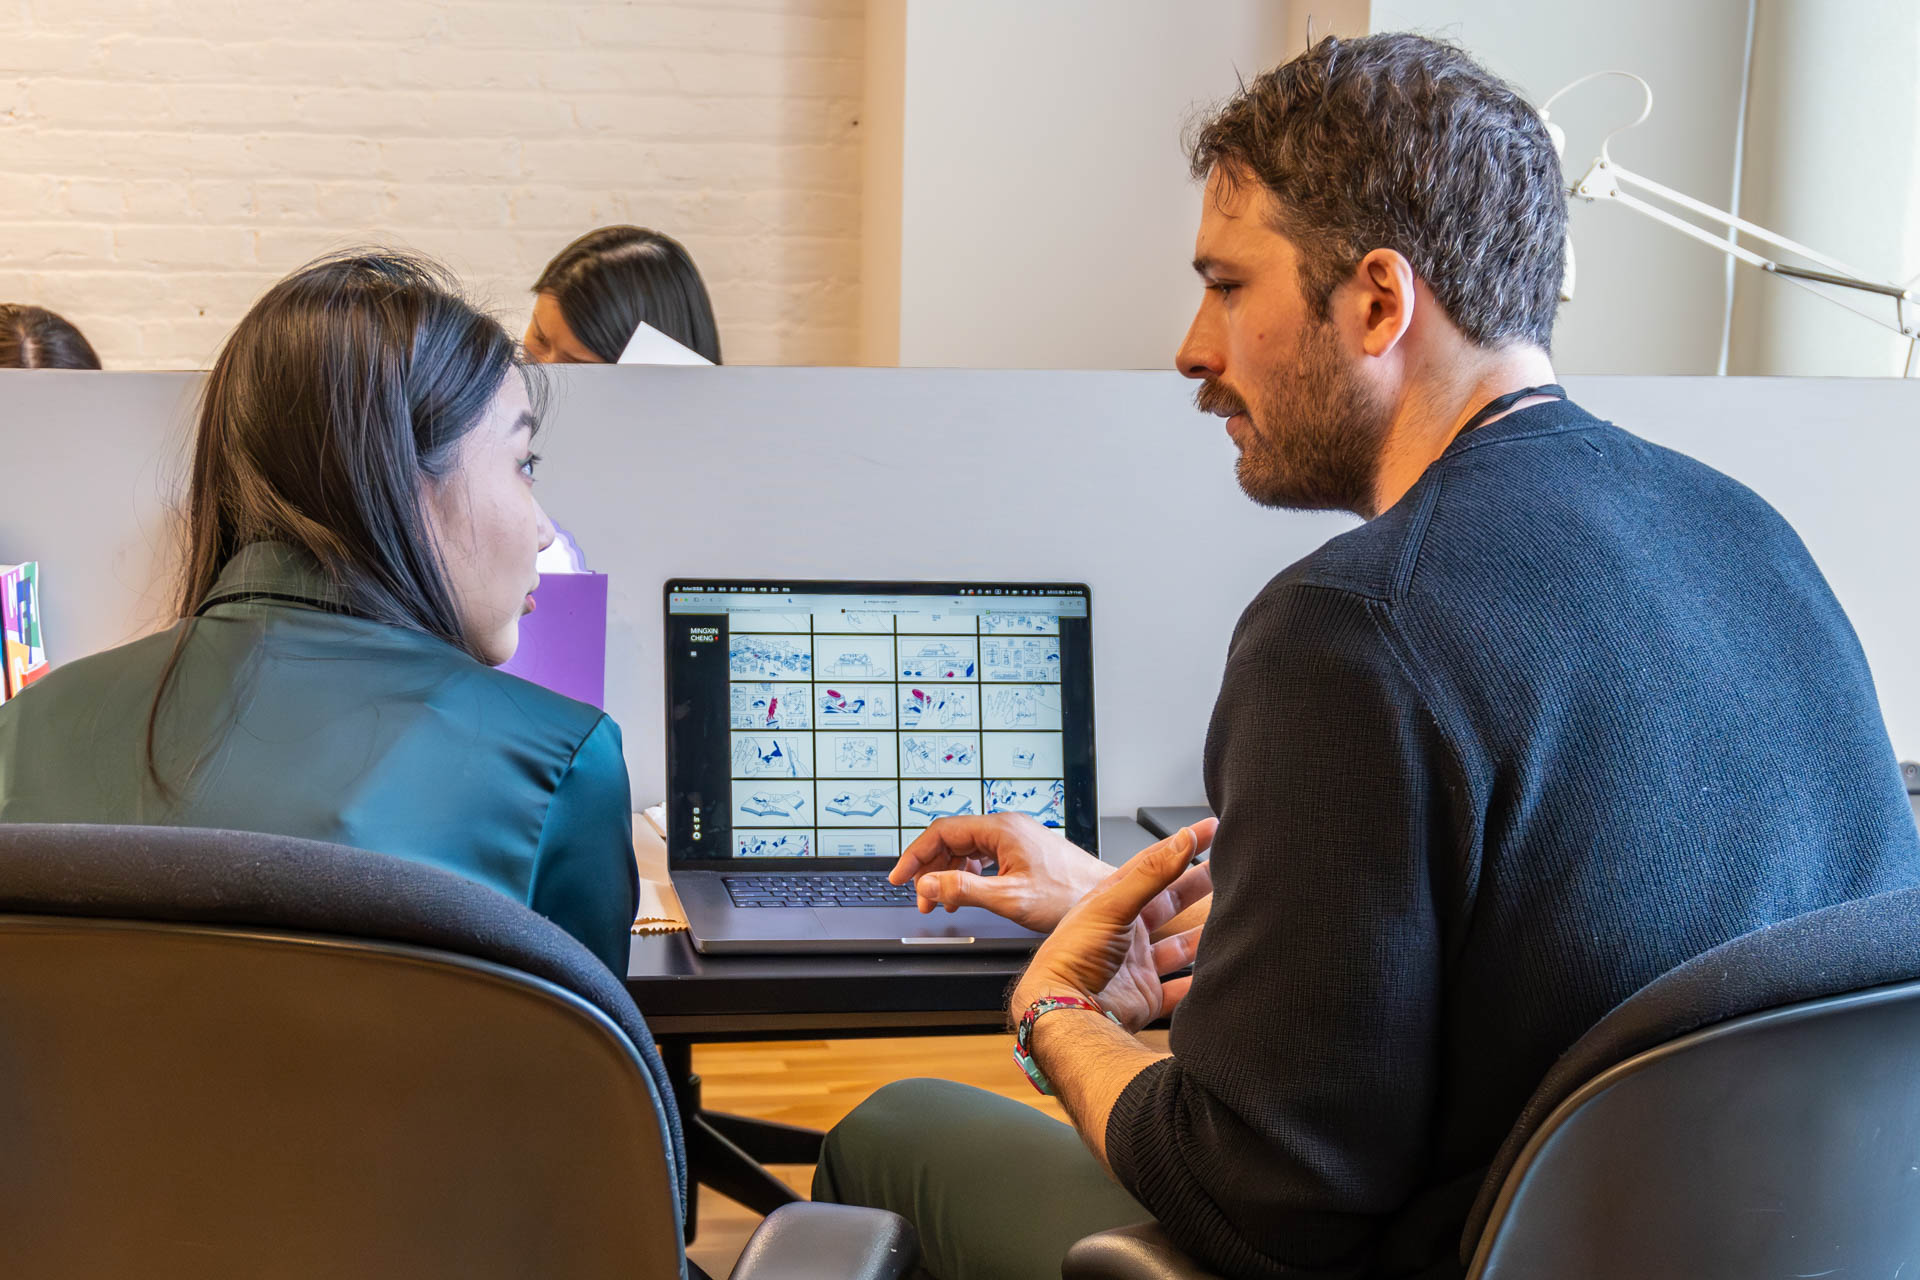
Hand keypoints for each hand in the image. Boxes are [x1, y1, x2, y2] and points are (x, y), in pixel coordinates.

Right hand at [890, 813, 1111, 932]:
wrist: (1107, 900)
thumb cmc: (1070, 896)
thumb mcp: (1010, 898)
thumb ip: (964, 890)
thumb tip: (928, 885)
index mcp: (1001, 829)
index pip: (942, 831)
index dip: (915, 855)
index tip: (899, 878)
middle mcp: (1007, 827)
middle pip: (952, 839)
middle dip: (930, 868)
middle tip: (921, 899)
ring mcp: (1016, 838)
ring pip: (967, 849)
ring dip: (948, 874)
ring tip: (942, 903)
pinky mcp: (1023, 851)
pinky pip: (984, 856)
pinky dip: (968, 875)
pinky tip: (967, 895)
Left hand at [1011, 820, 1216, 1032]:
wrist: (1063, 1011)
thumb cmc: (1073, 955)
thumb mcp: (1112, 905)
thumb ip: (1151, 874)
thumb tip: (1182, 840)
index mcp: (1113, 903)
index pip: (1153, 864)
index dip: (1180, 845)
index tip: (1209, 829)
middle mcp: (1125, 932)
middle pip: (1170, 902)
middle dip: (1197, 885)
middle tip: (1228, 869)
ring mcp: (1136, 965)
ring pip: (1179, 946)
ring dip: (1203, 934)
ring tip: (1231, 919)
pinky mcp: (1144, 997)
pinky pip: (1179, 990)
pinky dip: (1199, 984)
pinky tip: (1217, 973)